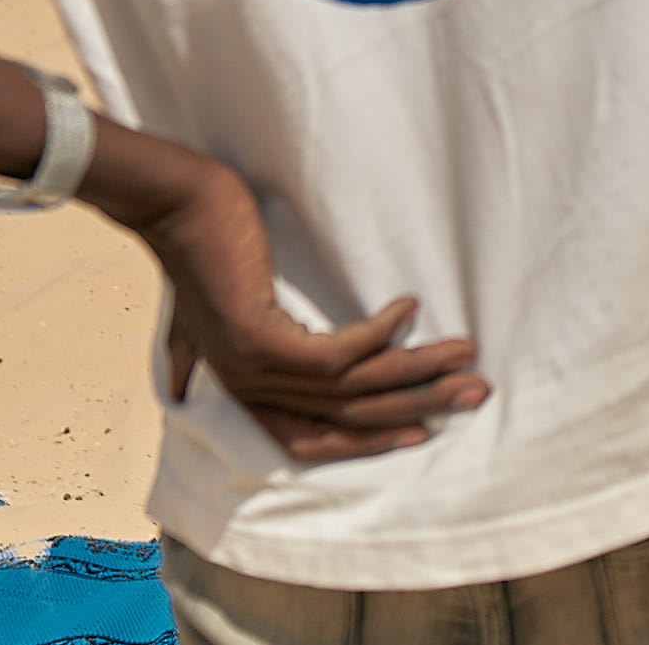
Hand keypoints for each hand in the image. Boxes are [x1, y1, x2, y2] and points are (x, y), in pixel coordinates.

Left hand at [132, 158, 486, 462]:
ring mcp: (256, 367)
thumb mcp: (191, 315)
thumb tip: (177, 386)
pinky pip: (339, 353)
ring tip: (463, 350)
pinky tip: (408, 308)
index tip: (423, 429)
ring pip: (354, 383)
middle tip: (474, 389)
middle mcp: (251, 390)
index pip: (314, 440)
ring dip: (416, 367)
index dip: (371, 439)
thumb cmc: (196, 252)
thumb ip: (190, 351)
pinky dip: (379, 333)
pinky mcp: (263, 337)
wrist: (174, 207)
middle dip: (418, 403)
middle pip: (349, 412)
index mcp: (243, 391)